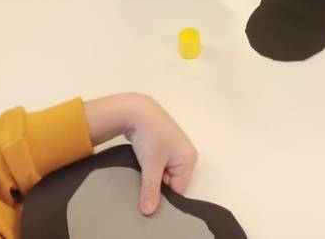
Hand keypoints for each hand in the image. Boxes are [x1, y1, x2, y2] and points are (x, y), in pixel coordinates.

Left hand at [84, 94, 197, 215]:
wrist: (136, 110)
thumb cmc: (150, 136)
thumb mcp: (151, 164)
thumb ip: (151, 189)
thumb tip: (148, 213)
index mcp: (189, 159)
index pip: (179, 190)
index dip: (164, 200)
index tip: (149, 209)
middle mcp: (184, 155)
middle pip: (171, 183)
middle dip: (158, 190)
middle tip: (142, 200)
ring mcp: (172, 151)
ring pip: (162, 176)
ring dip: (151, 180)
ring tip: (138, 187)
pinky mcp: (161, 148)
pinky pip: (157, 167)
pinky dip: (149, 172)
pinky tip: (138, 175)